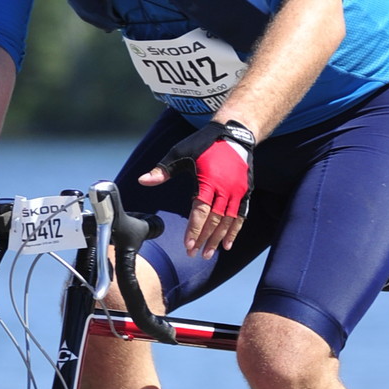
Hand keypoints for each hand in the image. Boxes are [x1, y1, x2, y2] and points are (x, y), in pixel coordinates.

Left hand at [138, 120, 254, 259]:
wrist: (234, 133)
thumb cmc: (204, 144)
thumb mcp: (180, 152)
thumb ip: (163, 170)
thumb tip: (143, 180)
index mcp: (210, 180)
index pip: (201, 211)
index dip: (194, 230)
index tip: (188, 246)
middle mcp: (227, 188)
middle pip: (215, 220)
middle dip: (204, 239)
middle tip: (194, 254)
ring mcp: (239, 191)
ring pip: (229, 221)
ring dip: (218, 239)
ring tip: (208, 254)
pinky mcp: (246, 191)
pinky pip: (241, 216)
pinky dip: (235, 231)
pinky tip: (227, 245)